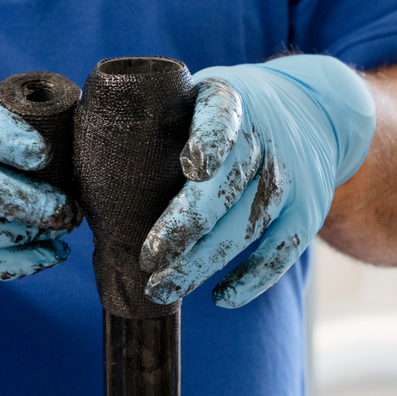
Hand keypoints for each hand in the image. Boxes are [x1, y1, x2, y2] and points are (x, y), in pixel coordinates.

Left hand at [140, 55, 374, 306]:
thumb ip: (154, 127)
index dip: (211, 141)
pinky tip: (220, 297)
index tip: (191, 167)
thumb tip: (85, 179)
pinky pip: (283, 249)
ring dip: (205, 261)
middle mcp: (266, 137)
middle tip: (148, 259)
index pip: (223, 118)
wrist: (310, 111)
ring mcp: (291, 176)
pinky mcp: (309, 210)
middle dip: (186, 226)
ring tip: (162, 288)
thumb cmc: (220, 115)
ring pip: (249, 223)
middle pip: (228, 185)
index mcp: (229, 100)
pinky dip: (253, 278)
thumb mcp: (195, 98)